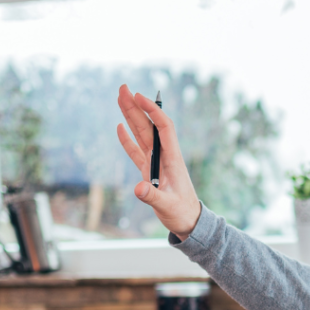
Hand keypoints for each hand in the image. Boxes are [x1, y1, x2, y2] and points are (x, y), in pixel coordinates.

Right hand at [116, 85, 201, 239]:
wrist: (189, 222)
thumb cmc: (182, 214)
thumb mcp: (167, 206)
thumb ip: (152, 197)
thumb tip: (138, 188)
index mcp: (172, 159)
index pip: (163, 128)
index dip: (152, 111)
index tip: (139, 96)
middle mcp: (164, 157)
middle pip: (149, 126)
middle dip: (136, 106)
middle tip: (123, 87)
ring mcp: (155, 163)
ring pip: (141, 134)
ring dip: (130, 116)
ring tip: (120, 98)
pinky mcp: (148, 172)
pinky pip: (136, 151)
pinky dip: (127, 139)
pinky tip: (120, 127)